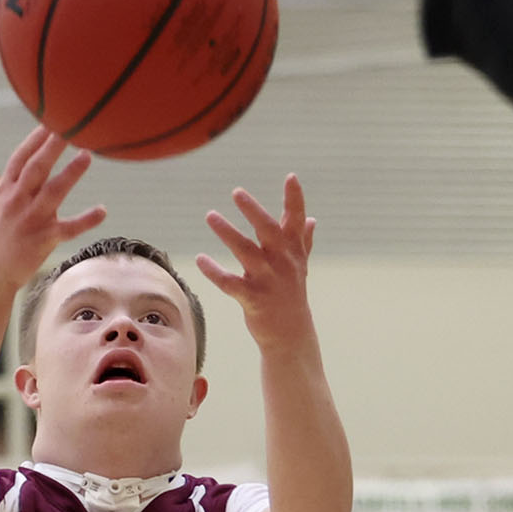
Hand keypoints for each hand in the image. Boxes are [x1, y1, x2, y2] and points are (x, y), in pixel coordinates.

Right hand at [0, 128, 107, 292]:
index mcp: (5, 191)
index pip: (20, 158)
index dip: (35, 139)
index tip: (49, 119)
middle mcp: (18, 201)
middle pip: (37, 168)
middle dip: (52, 147)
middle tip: (70, 127)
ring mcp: (32, 219)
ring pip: (53, 192)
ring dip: (71, 173)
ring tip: (87, 155)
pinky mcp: (45, 239)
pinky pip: (69, 228)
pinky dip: (86, 220)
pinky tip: (103, 210)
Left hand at [196, 175, 318, 347]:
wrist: (290, 334)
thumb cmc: (292, 295)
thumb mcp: (299, 266)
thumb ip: (303, 241)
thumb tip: (312, 220)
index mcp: (293, 251)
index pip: (296, 220)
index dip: (295, 199)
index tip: (291, 177)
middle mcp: (282, 263)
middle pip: (268, 231)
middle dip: (253, 210)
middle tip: (237, 192)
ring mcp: (268, 281)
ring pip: (246, 252)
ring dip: (227, 232)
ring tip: (210, 215)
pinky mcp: (253, 299)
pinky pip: (229, 283)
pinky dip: (214, 271)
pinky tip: (200, 259)